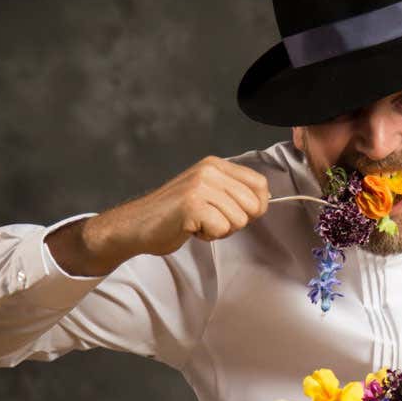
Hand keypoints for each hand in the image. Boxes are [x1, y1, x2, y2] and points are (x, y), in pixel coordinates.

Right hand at [51, 156, 269, 274]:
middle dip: (236, 221)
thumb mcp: (208, 193)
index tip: (236, 214)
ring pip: (239, 219)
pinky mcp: (192, 204)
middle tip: (210, 220)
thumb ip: (233, 192)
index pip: (260, 184)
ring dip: (220, 229)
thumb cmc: (173, 215)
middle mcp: (210, 170)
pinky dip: (208, 236)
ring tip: (198, 222)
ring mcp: (200, 186)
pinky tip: (191, 228)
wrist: (137, 225)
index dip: (256, 206)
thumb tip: (264, 200)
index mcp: (216, 165)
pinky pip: (222, 228)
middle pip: (253, 205)